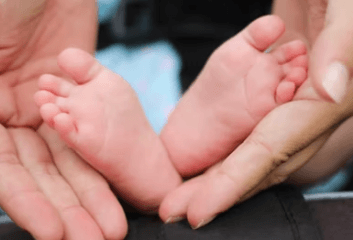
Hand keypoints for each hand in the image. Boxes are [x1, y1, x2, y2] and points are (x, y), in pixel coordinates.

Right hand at [0, 1, 126, 238]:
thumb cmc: (6, 6)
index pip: (5, 172)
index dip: (27, 204)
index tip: (54, 233)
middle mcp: (14, 116)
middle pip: (43, 174)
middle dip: (68, 209)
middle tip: (96, 239)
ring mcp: (49, 107)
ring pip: (72, 158)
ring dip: (91, 192)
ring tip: (112, 226)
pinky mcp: (81, 95)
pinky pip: (94, 129)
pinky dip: (102, 156)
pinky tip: (118, 184)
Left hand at [159, 0, 352, 227]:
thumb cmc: (345, 0)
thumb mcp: (346, 11)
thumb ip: (341, 49)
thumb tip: (329, 93)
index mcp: (324, 100)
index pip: (271, 150)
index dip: (234, 184)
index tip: (198, 211)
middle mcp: (303, 114)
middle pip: (254, 164)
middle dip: (214, 193)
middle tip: (173, 212)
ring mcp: (286, 109)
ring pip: (248, 154)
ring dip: (214, 179)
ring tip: (178, 199)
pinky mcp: (272, 99)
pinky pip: (248, 136)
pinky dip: (224, 156)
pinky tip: (202, 169)